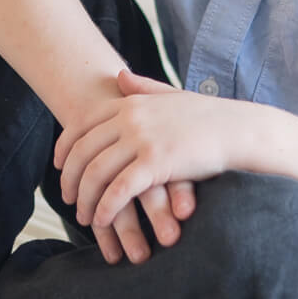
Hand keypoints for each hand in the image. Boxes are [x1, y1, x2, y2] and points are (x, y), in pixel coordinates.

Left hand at [55, 68, 236, 246]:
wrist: (238, 130)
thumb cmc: (208, 117)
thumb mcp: (171, 95)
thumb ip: (142, 88)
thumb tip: (120, 77)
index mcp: (131, 102)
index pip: (82, 123)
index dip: (65, 148)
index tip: (59, 168)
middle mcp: (130, 117)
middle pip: (82, 151)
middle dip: (70, 179)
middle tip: (68, 200)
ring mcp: (141, 139)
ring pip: (96, 173)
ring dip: (85, 200)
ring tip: (85, 218)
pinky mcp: (155, 163)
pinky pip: (119, 190)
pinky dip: (106, 208)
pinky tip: (102, 221)